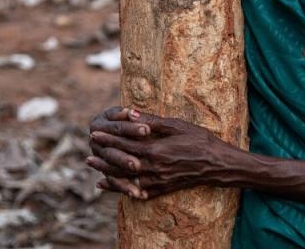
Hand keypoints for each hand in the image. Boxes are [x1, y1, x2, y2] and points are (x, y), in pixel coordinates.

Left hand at [87, 108, 230, 198]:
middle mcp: (153, 169)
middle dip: (103, 155)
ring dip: (106, 173)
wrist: (216, 164)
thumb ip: (151, 121)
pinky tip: (107, 186)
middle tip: (87, 150)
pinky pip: (135, 191)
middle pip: (120, 163)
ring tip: (92, 166)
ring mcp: (156, 181)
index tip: (94, 132)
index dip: (108, 138)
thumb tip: (129, 113)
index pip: (124, 144)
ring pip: (124, 179)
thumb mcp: (176, 125)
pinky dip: (119, 189)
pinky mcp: (160, 189)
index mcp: (155, 150)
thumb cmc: (199, 140)